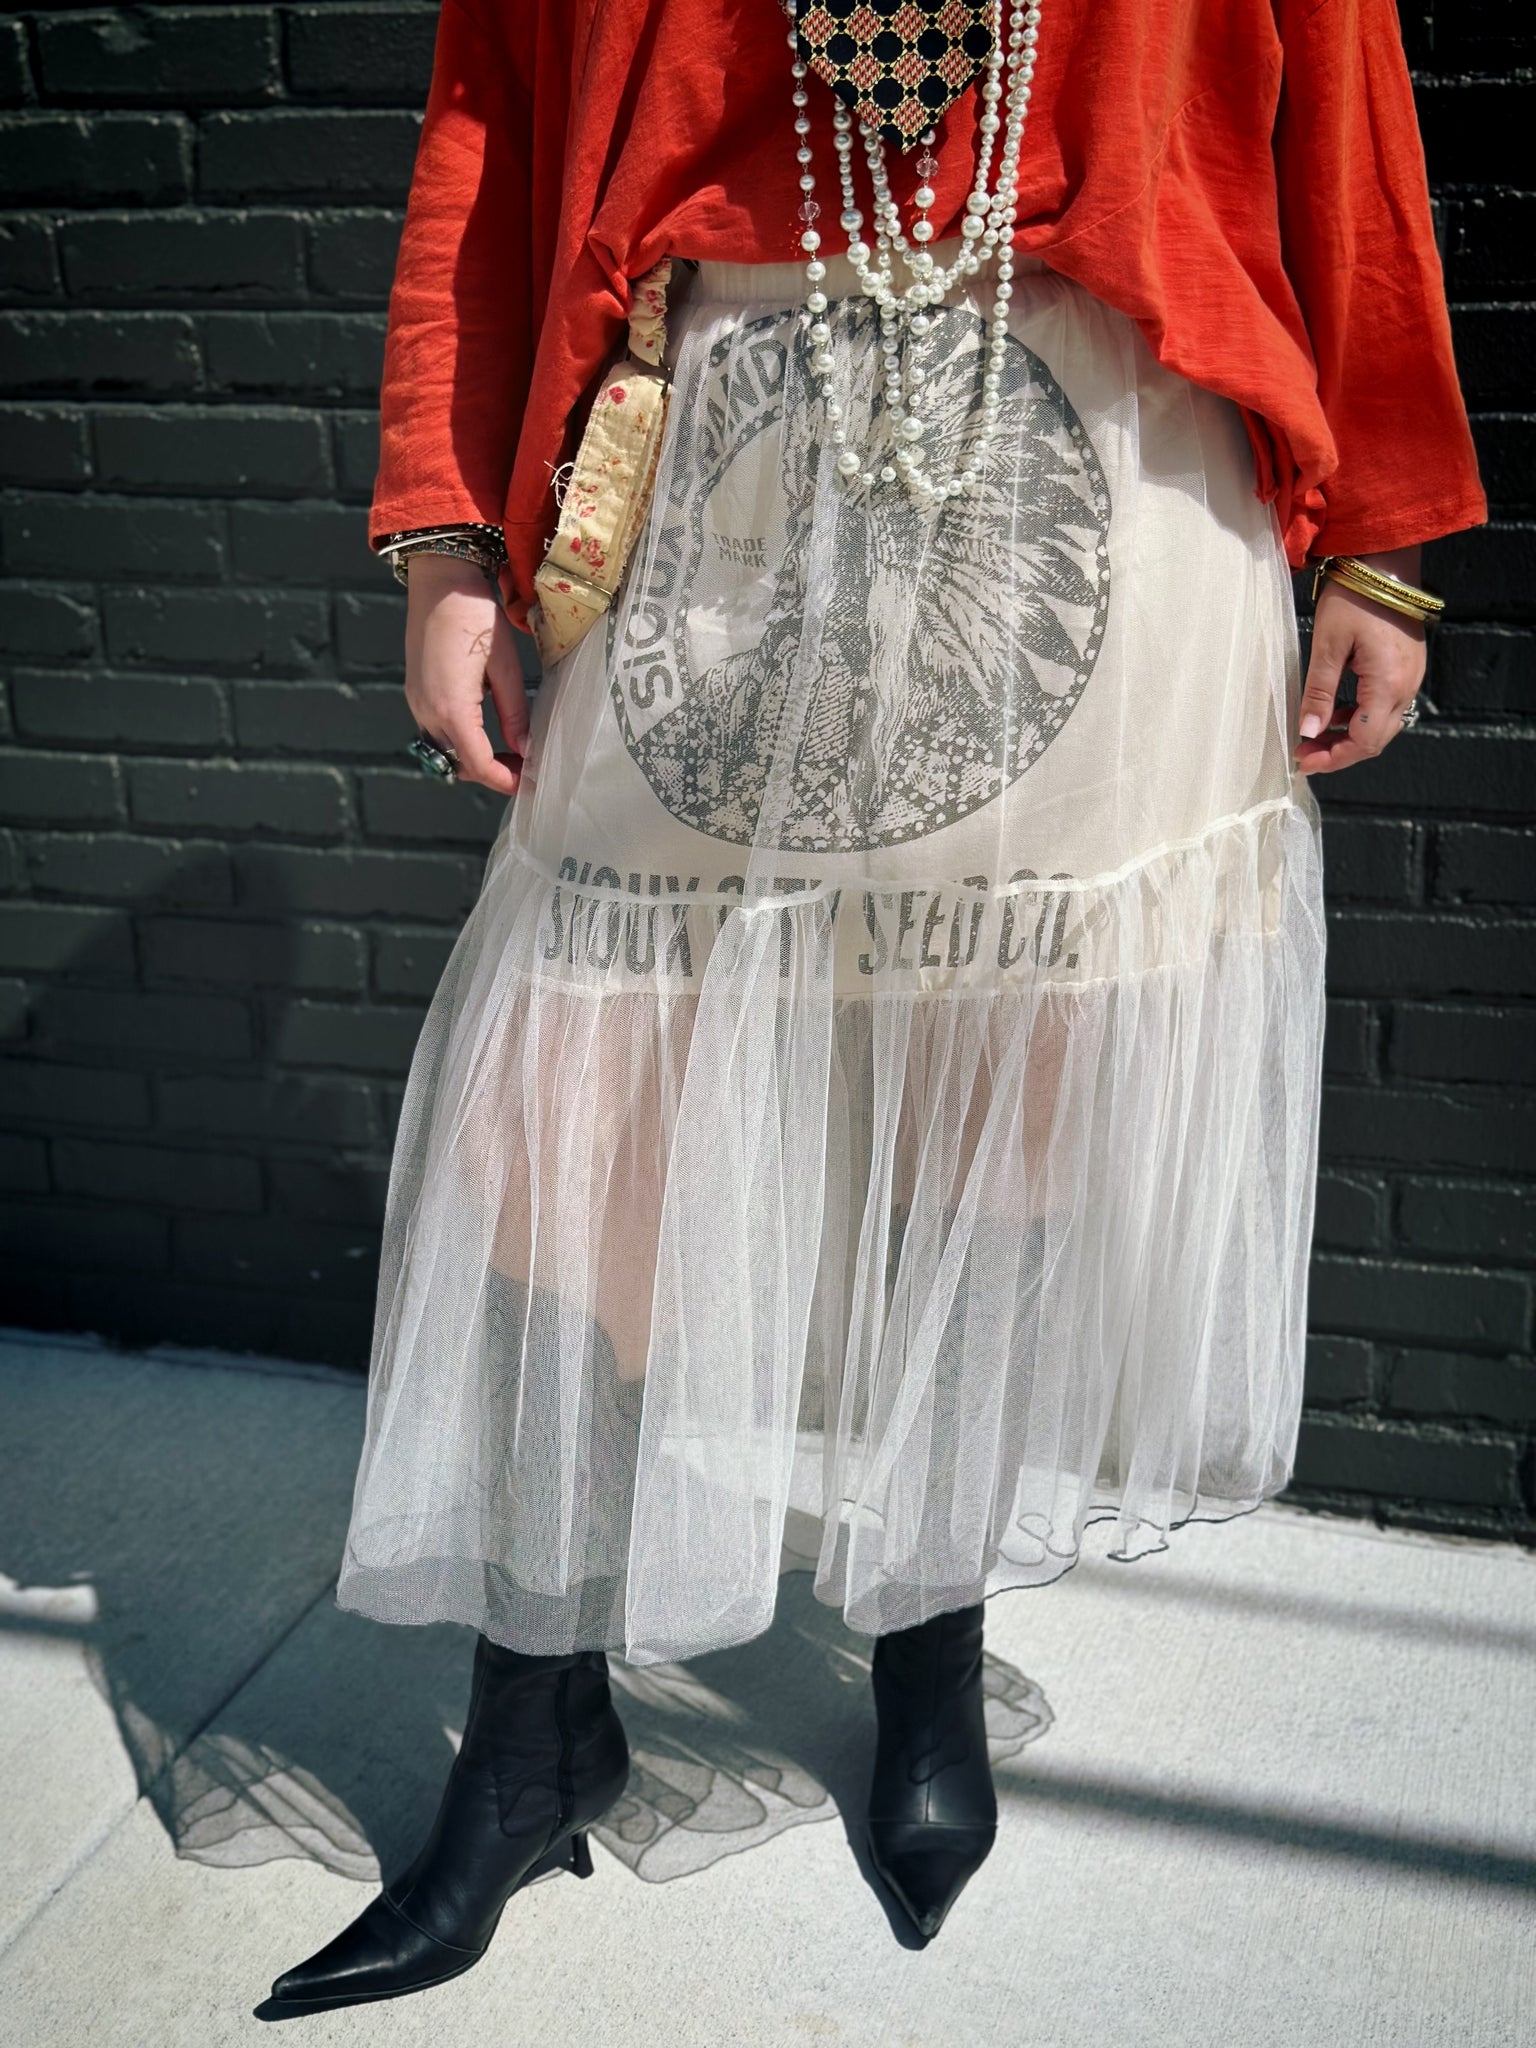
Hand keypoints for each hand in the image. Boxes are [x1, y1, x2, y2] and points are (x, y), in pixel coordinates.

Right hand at [403, 553, 529, 794]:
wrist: (439, 579)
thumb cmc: (475, 615)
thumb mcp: (504, 665)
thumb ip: (515, 713)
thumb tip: (527, 748)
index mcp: (451, 707)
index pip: (478, 764)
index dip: (505, 780)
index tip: (530, 783)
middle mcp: (427, 711)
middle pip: (459, 763)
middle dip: (492, 772)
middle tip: (525, 768)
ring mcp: (417, 702)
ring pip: (445, 751)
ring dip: (474, 758)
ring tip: (509, 751)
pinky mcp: (415, 692)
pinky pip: (436, 731)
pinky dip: (460, 740)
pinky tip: (485, 730)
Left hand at [1295, 546, 1428, 775]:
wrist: (1386, 562)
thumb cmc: (1355, 597)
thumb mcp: (1328, 646)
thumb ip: (1319, 693)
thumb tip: (1308, 732)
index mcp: (1388, 684)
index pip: (1363, 742)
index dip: (1332, 758)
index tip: (1303, 760)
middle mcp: (1407, 686)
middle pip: (1375, 740)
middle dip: (1339, 752)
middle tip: (1305, 752)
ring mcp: (1412, 677)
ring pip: (1382, 725)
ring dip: (1350, 736)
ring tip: (1315, 733)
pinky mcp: (1409, 668)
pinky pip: (1387, 706)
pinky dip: (1362, 716)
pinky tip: (1338, 711)